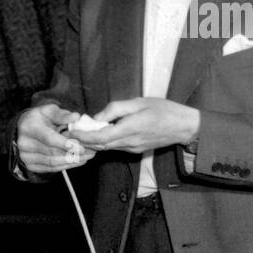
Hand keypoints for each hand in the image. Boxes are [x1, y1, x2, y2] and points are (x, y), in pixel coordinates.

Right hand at [15, 103, 95, 173]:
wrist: (23, 130)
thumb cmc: (40, 119)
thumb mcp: (49, 111)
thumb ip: (62, 114)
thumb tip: (75, 117)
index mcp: (29, 127)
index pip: (49, 138)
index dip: (66, 144)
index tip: (81, 147)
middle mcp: (24, 143)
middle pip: (52, 152)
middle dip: (73, 154)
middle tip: (91, 152)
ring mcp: (25, 156)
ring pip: (52, 162)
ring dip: (71, 161)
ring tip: (87, 157)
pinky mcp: (30, 165)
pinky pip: (50, 168)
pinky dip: (65, 166)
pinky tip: (77, 161)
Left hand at [68, 97, 200, 153]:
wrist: (184, 127)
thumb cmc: (163, 110)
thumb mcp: (139, 102)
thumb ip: (116, 109)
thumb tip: (97, 116)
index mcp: (129, 129)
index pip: (99, 137)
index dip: (83, 136)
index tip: (70, 131)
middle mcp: (128, 143)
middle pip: (99, 145)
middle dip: (82, 141)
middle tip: (69, 134)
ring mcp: (132, 149)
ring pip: (106, 148)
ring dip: (92, 143)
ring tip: (78, 134)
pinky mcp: (135, 150)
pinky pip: (115, 148)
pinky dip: (103, 143)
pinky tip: (97, 135)